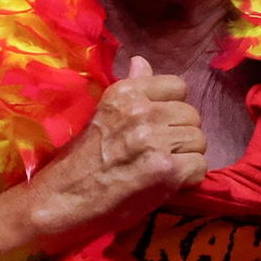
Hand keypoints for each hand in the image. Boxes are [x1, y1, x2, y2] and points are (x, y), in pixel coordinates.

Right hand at [27, 56, 206, 244]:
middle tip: (162, 153)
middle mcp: (142, 111)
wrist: (61, 200)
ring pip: (199, 141)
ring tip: (164, 169)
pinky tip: (168, 184)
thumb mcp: (104, 114)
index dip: (173, 109)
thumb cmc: (81, 161)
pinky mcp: (165, 170)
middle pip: (192, 116)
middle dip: (182, 136)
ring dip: (187, 158)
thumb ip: (131, 89)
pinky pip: (199, 167)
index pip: (178, 86)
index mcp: (126, 93)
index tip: (160, 126)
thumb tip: (141, 60)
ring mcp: (154, 140)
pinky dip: (189, 179)